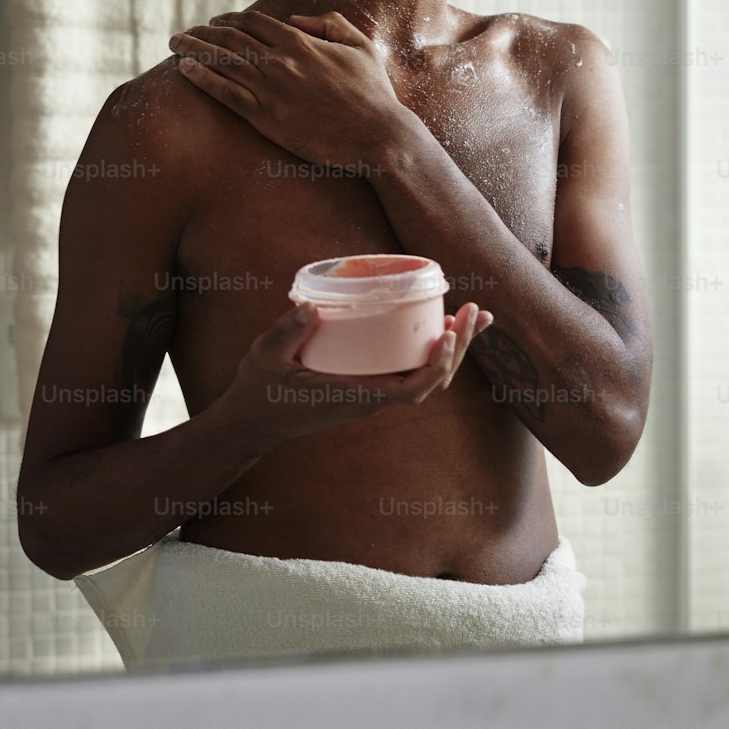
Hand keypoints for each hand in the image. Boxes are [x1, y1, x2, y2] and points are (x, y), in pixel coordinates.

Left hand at [168, 9, 404, 167]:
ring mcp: (271, 90)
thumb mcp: (360, 46)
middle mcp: (281, 62)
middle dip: (202, 31)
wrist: (377, 136)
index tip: (215, 22)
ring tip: (174, 45)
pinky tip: (185, 69)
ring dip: (193, 49)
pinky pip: (225, 93)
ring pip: (221, 62)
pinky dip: (202, 78)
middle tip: (184, 33)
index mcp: (301, 42)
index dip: (229, 19)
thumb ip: (330, 22)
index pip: (253, 21)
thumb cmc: (373, 93)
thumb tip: (295, 17)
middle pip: (229, 38)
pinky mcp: (266, 118)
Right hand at [217, 300, 493, 450]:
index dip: (435, 368)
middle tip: (475, 310)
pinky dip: (432, 353)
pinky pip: (410, 372)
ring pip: (425, 379)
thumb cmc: (259, 390)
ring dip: (453, 351)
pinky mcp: (368, 386)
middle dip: (458, 349)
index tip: (447, 336)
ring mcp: (371, 395)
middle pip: (430, 383)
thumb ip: (285, 332)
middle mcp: (369, 399)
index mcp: (351, 396)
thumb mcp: (265, 357)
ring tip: (473, 316)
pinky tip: (443, 329)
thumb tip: (311, 306)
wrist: (253, 422)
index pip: (408, 391)